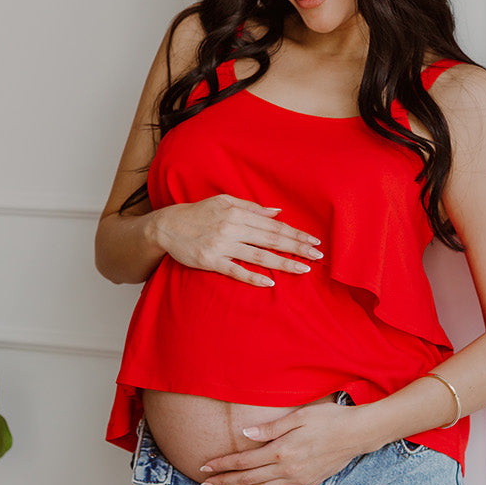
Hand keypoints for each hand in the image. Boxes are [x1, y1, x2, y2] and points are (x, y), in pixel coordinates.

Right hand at [154, 195, 321, 287]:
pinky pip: (235, 270)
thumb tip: (278, 212)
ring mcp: (222, 245)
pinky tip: (270, 282)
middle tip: (318, 256)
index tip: (314, 241)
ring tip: (303, 269)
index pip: (274, 225)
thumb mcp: (225, 202)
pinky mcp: (210, 260)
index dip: (295, 233)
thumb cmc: (199, 213)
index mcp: (238, 212)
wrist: (167, 226)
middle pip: (271, 239)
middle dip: (297, 247)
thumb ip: (252, 207)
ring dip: (283, 263)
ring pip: (258, 255)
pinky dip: (252, 276)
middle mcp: (233, 227)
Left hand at [199, 402, 369, 484]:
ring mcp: (297, 479)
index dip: (223, 465)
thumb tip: (246, 433)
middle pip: (248, 478)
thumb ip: (271, 428)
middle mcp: (286, 469)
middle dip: (224, 482)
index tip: (205, 467)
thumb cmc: (329, 419)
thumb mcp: (299, 416)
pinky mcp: (306, 484)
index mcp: (281, 450)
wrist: (357, 434)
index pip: (244, 460)